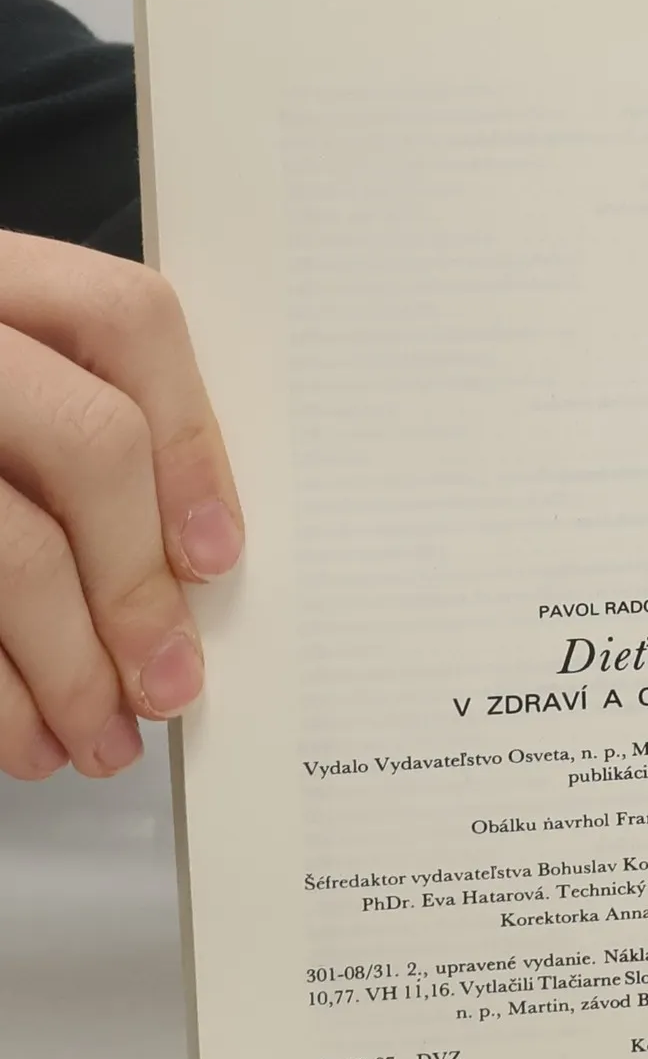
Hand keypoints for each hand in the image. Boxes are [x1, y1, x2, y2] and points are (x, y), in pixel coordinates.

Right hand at [0, 228, 241, 779]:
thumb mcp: (10, 395)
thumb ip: (76, 441)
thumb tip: (192, 564)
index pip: (126, 321)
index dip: (192, 443)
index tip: (216, 555)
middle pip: (89, 442)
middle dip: (138, 585)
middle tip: (170, 683)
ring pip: (15, 546)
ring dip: (70, 666)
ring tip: (99, 738)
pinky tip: (22, 733)